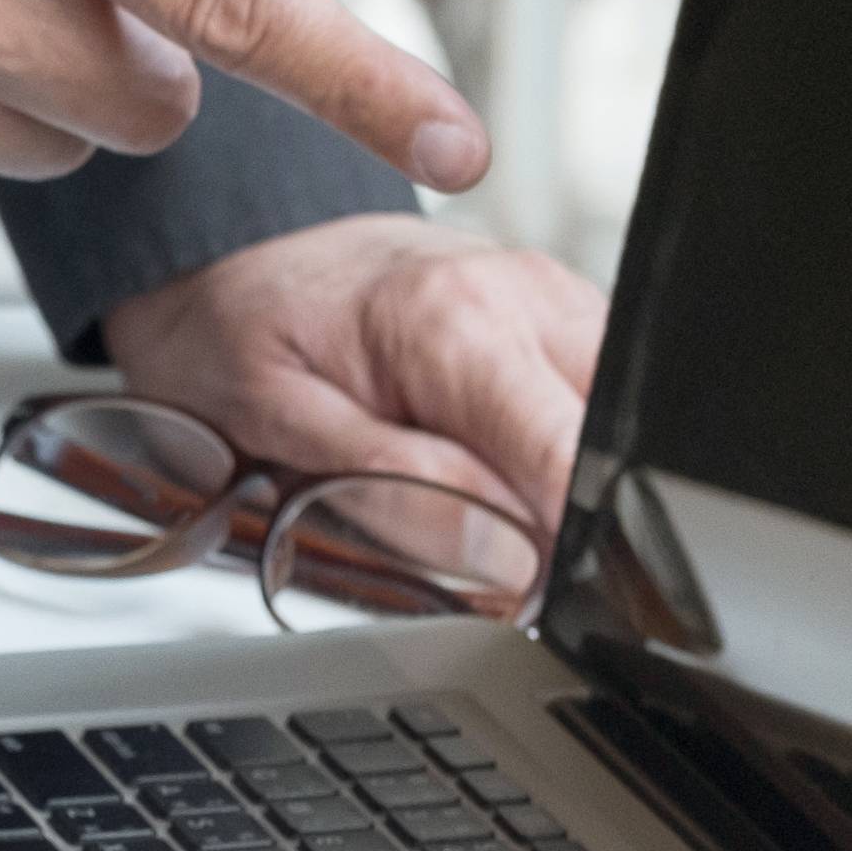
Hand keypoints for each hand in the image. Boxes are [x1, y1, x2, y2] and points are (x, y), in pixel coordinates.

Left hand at [102, 216, 605, 600]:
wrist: (235, 256)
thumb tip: (508, 559)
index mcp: (454, 321)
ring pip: (617, 420)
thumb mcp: (281, 427)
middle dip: (574, 514)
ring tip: (483, 500)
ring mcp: (550, 296)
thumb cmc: (238, 331)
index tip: (540, 593)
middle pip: (615, 439)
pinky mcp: (558, 313)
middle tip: (495, 557)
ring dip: (566, 480)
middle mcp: (522, 293)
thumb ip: (398, 492)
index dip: (566, 541)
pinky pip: (592, 400)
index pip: (567, 455)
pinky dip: (558, 449)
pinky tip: (495, 462)